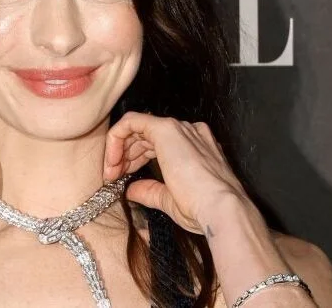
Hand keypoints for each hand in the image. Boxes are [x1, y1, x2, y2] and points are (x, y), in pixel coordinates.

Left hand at [102, 111, 248, 234]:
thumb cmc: (203, 208)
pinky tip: (112, 159)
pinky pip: (132, 121)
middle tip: (112, 176)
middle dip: (124, 154)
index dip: (134, 159)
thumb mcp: (170, 200)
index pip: (156, 144)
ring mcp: (178, 128)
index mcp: (193, 146)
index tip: (123, 177)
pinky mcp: (166, 129)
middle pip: (145, 136)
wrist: (219, 209)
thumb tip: (132, 190)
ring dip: (119, 148)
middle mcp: (187, 133)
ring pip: (137, 127)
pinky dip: (117, 137)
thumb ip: (150, 191)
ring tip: (111, 172)